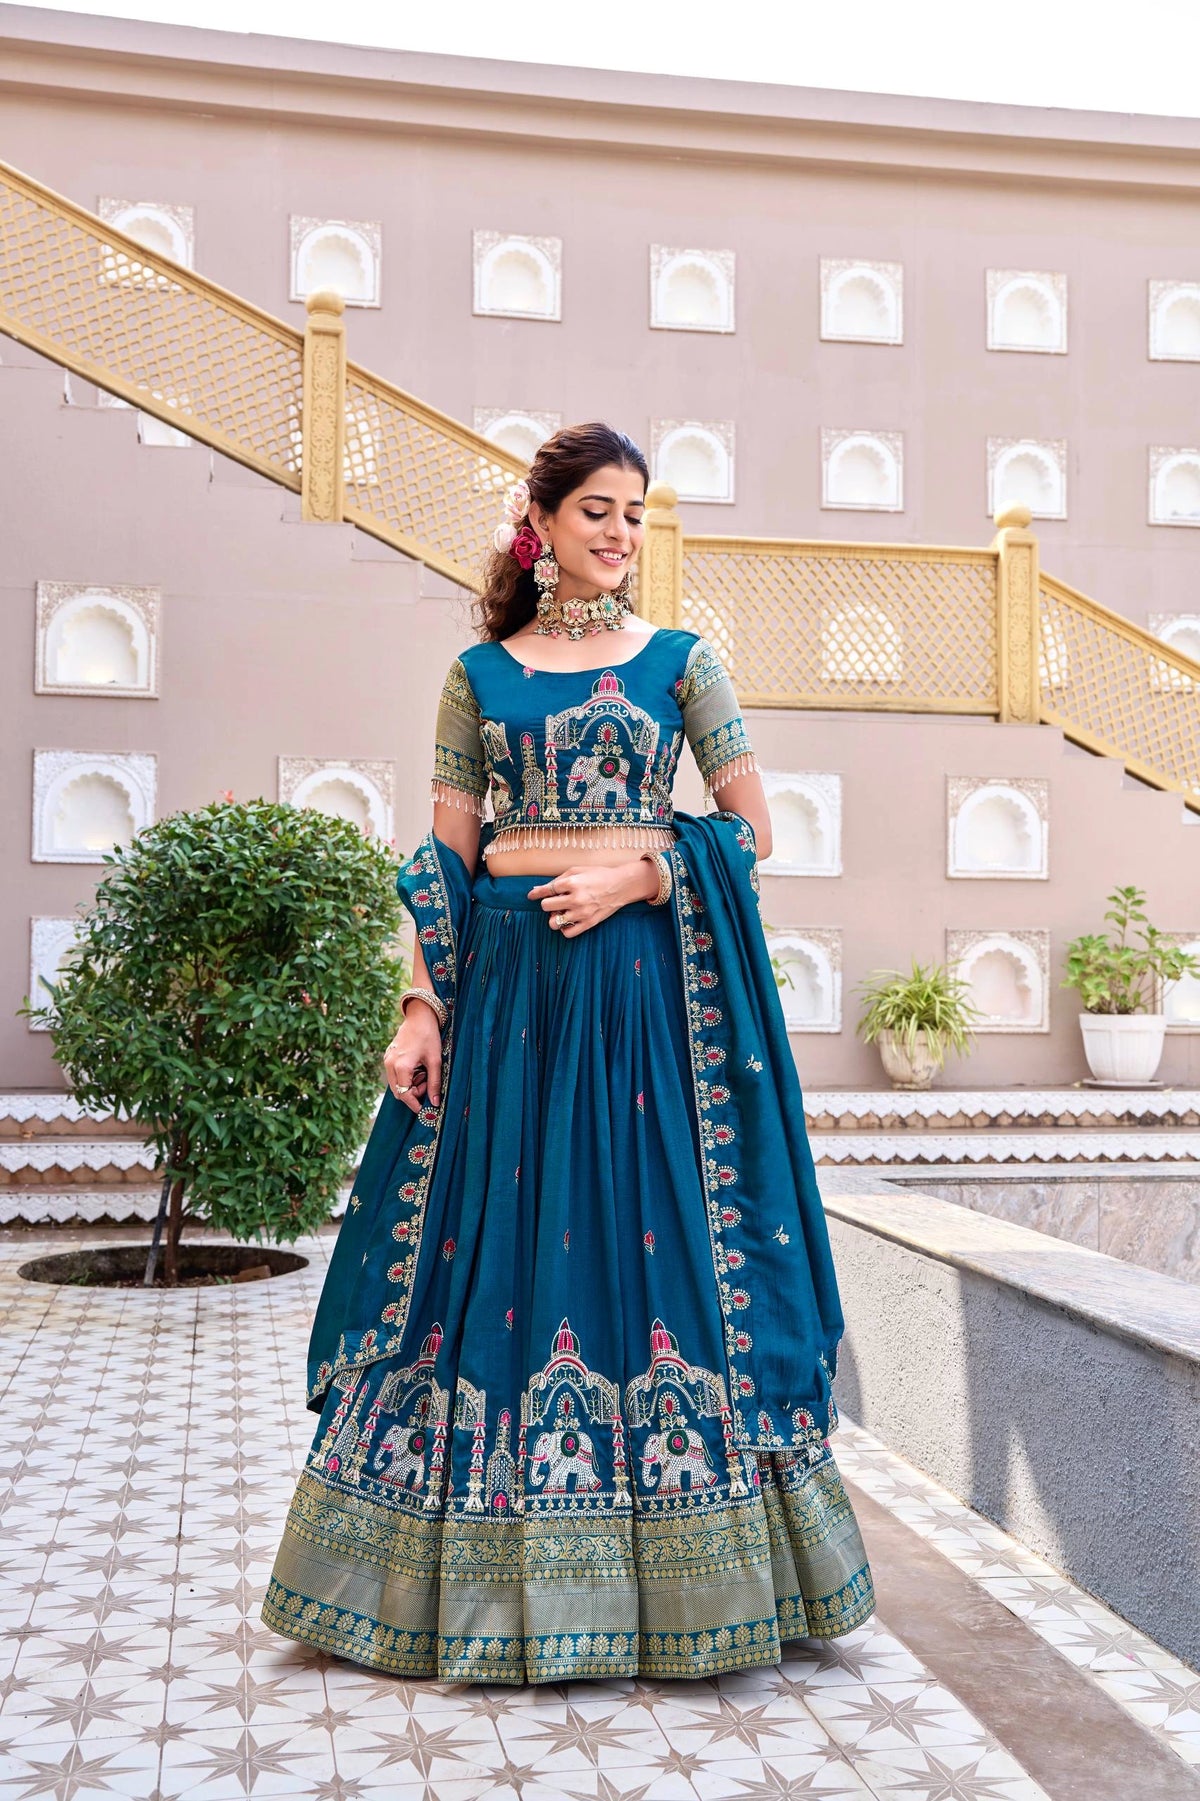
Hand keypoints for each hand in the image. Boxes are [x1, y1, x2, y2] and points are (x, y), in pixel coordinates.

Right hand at [383, 1002, 441, 1113]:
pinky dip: (405, 1077)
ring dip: (410, 1085)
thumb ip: (434, 1083)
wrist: (419, 1016)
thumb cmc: (429, 1036)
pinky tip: (418, 1068)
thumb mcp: (435, 1061)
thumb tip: (435, 1103)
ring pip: (395, 1084)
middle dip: (413, 1093)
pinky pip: (394, 1074)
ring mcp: (387, 1060)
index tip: (424, 1108)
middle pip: (398, 1092)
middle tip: (428, 1083)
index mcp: (401, 1066)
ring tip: (424, 1073)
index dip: (414, 1104)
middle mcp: (390, 1064)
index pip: (404, 1095)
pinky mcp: (388, 1056)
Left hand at [528, 860, 656, 936]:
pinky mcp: (588, 923)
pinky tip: (568, 920)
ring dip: (553, 917)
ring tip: (561, 911)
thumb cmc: (598, 875)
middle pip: (546, 906)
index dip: (536, 893)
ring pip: (553, 923)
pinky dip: (564, 928)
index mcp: (572, 883)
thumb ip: (557, 880)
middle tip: (555, 900)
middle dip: (547, 903)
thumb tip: (537, 889)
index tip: (532, 895)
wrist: (621, 885)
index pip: (546, 891)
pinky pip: (567, 933)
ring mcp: (582, 913)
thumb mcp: (577, 871)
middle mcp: (576, 899)